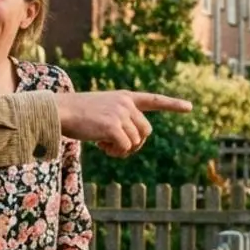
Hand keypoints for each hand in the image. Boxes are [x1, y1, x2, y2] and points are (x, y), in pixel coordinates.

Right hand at [56, 91, 192, 157]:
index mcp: (125, 97)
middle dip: (135, 143)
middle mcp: (126, 103)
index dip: (172, 104)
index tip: (189, 107)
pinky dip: (116, 152)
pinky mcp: (113, 126)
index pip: (153, 99)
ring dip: (123, 150)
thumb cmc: (78, 114)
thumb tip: (133, 144)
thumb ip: (120, 120)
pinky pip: (125, 147)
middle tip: (116, 147)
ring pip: (136, 142)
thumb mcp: (102, 111)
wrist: (60, 111)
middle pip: (146, 131)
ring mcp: (120, 114)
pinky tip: (102, 147)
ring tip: (106, 146)